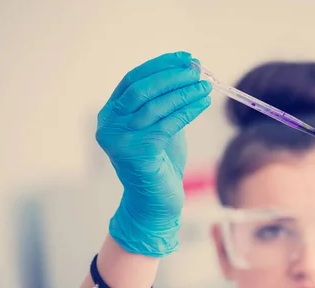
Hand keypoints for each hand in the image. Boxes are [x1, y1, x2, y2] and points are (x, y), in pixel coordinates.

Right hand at [96, 52, 211, 256]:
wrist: (155, 202)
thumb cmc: (159, 163)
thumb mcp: (159, 126)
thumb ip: (165, 102)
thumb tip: (190, 71)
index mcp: (109, 115)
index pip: (132, 80)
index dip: (160, 66)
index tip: (185, 58)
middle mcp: (109, 126)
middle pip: (141, 90)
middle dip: (171, 76)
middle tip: (196, 70)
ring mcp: (120, 140)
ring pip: (155, 106)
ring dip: (184, 92)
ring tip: (205, 86)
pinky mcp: (138, 153)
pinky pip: (167, 125)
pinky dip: (187, 111)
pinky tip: (202, 103)